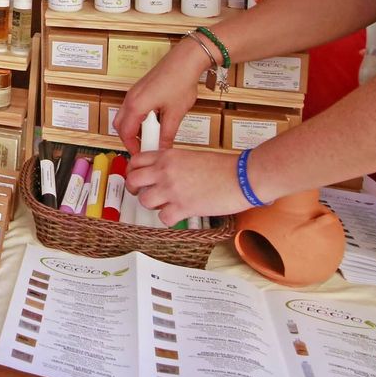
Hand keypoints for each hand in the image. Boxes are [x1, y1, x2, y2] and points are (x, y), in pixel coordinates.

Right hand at [115, 39, 211, 151]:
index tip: (142, 153)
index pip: (125, 133)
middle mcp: (131, 98)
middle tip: (146, 145)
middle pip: (120, 125)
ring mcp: (134, 92)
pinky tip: (156, 119)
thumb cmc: (180, 81)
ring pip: (125, 115)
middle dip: (130, 138)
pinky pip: (132, 107)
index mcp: (136, 106)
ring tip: (154, 132)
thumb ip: (167, 134)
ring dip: (135, 127)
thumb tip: (163, 147)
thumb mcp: (175, 114)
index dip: (132, 146)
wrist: (185, 60)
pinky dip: (139, 118)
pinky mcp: (140, 89)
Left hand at [126, 148, 247, 225]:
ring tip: (166, 205)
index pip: (135, 161)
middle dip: (135, 190)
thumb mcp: (191, 156)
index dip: (133, 171)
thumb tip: (162, 176)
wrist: (243, 177)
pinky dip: (169, 220)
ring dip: (153, 205)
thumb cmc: (224, 167)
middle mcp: (165, 171)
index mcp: (168, 156)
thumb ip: (173, 164)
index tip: (137, 178)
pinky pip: (163, 218)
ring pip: (144, 200)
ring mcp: (172, 189)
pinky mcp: (183, 207)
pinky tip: (178, 215)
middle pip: (132, 181)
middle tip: (144, 194)